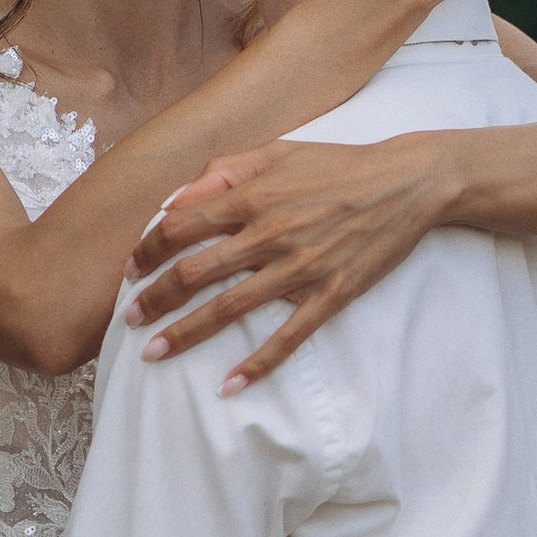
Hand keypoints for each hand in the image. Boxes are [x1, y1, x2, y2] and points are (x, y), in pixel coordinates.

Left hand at [127, 136, 460, 387]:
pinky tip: (229, 385)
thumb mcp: (277, 151)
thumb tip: (175, 199)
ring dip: (187, 333)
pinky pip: (288, 337)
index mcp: (253, 196)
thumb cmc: (339, 164)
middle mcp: (270, 234)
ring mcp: (301, 268)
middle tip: (129, 320)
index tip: (130, 271)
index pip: (180, 227)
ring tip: (153, 353)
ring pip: (230, 308)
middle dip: (154, 299)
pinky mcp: (331, 295)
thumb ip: (222, 172)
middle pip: (194, 273)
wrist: (407, 183)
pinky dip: (258, 365)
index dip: (147, 251)